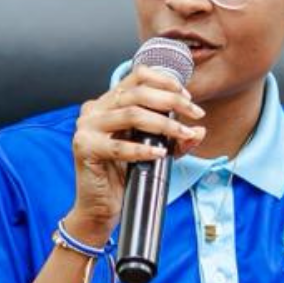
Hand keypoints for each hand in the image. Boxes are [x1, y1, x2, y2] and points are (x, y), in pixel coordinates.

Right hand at [67, 65, 205, 243]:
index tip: (187, 97)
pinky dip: (142, 150)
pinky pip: (118, 146)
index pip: (137, 76)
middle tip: (195, 114)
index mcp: (109, 102)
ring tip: (182, 134)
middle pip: (138, 93)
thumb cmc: (124, 175)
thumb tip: (199, 130)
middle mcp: (95, 109)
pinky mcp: (84, 147)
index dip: (165, 82)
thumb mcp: (156, 151)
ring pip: (131, 114)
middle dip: (172, 101)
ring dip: (163, 124)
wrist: (101, 206)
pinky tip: (159, 154)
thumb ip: (176, 140)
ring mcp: (87, 127)